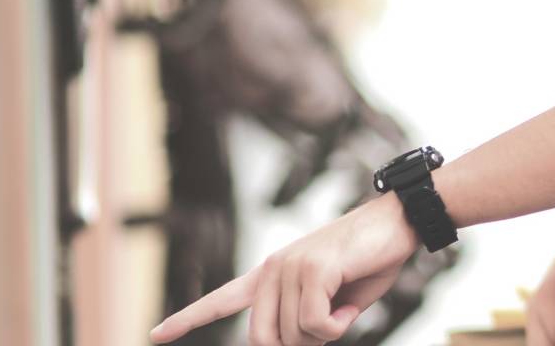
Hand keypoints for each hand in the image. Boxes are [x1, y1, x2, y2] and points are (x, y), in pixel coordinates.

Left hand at [150, 194, 419, 345]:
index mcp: (271, 274)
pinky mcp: (312, 268)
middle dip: (300, 345)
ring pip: (294, 334)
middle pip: (264, 339)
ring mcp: (290, 266)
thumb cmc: (370, 261)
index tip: (155, 333)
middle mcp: (273, 269)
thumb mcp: (333, 300)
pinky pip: (315, 324)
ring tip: (346, 305)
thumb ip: (308, 319)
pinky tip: (351, 304)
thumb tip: (297, 340)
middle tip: (332, 327)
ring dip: (327, 334)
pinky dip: (337, 326)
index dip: (187, 319)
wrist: (399, 222)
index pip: (220, 300)